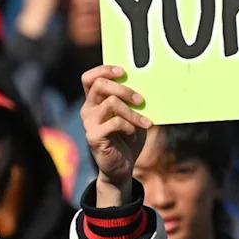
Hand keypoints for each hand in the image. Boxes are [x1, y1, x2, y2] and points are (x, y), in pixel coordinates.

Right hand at [79, 66, 151, 205]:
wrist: (122, 167)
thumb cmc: (129, 139)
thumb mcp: (134, 116)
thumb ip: (135, 102)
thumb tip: (150, 84)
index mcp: (95, 101)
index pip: (90, 78)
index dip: (104, 70)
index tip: (123, 71)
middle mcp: (88, 109)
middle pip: (99, 85)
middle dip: (124, 88)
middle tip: (141, 100)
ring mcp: (89, 123)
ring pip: (111, 103)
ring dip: (132, 111)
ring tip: (145, 122)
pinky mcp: (94, 136)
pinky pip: (115, 122)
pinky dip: (129, 126)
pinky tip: (134, 133)